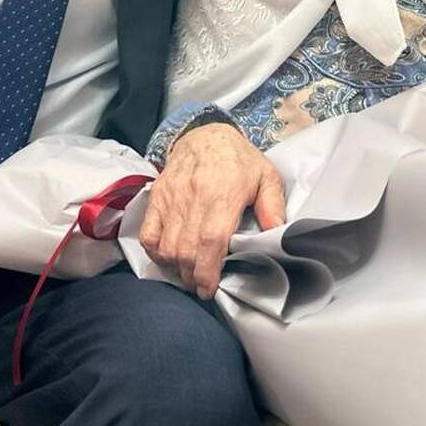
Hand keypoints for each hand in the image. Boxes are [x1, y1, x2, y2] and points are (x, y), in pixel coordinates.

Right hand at [140, 123, 286, 298]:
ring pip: (166, 246)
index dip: (207, 271)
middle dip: (192, 277)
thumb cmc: (238, 160)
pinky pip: (148, 233)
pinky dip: (155, 252)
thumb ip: (273, 206)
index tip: (209, 290)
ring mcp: (171, 198)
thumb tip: (276, 233)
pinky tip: (168, 258)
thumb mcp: (265, 177)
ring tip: (187, 275)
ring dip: (175, 268)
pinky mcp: (157, 197)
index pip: (211, 241)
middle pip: (186, 250)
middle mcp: (194, 197)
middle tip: (201, 287)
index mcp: (223, 195)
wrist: (205, 135)